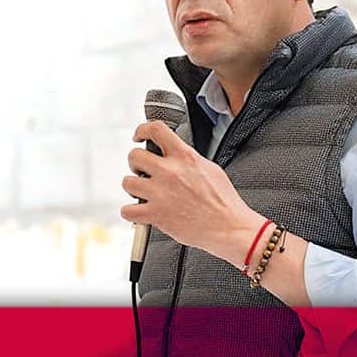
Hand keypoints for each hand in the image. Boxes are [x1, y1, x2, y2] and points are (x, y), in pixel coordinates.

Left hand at [120, 121, 266, 265]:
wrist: (229, 227)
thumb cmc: (223, 202)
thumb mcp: (210, 168)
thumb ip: (188, 159)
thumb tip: (176, 155)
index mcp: (185, 157)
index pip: (156, 129)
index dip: (142, 129)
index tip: (139, 135)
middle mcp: (170, 172)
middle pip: (134, 156)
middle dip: (136, 163)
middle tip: (142, 171)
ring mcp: (161, 193)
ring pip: (127, 182)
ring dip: (133, 187)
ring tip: (143, 192)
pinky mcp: (156, 215)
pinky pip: (127, 210)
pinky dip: (130, 212)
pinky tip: (139, 212)